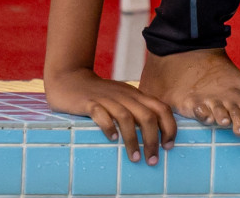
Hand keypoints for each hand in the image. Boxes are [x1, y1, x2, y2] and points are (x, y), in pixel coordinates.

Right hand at [46, 69, 177, 163]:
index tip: (168, 146)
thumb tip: (155, 137)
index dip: (169, 127)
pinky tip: (112, 139)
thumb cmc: (99, 94)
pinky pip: (101, 114)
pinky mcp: (89, 102)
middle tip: (152, 160)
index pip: (162, 108)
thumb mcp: (123, 98)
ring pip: (126, 118)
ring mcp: (107, 98)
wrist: (69, 78)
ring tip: (135, 158)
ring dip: (133, 140)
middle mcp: (125, 96)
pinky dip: (109, 127)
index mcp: (136, 95)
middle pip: (147, 116)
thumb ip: (137, 111)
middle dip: (152, 140)